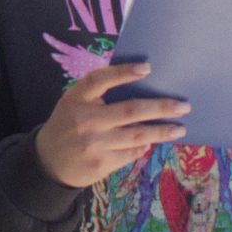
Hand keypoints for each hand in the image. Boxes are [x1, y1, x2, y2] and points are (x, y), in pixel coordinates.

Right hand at [34, 63, 187, 189]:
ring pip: (138, 135)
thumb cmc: (68, 125)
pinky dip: (143, 145)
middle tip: (183, 106)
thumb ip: (98, 95)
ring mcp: (94, 143)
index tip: (148, 68)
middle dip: (161, 107)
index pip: (100, 79)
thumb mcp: (74, 103)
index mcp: (76, 98)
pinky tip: (151, 141)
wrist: (48, 162)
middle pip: (130, 110)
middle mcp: (85, 120)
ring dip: (162, 131)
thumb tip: (142, 88)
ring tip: (180, 128)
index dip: (124, 73)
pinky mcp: (101, 163)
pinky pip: (131, 152)